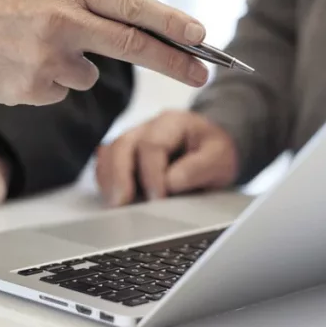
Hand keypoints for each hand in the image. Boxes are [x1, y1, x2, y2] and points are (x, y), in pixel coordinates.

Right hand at [0, 0, 209, 105]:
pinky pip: (59, 91)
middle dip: (174, 62)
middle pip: (133, 46)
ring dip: (73, 66)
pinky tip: (15, 62)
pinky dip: (46, 82)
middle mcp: (62, 20)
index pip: (132, 6)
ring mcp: (45, 57)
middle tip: (203, 73)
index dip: (172, 23)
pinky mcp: (30, 88)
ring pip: (88, 75)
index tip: (202, 37)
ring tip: (30, 46)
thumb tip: (137, 26)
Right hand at [96, 110, 238, 205]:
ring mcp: (133, 139)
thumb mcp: (220, 159)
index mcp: (173, 123)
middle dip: (120, 175)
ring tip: (115, 204)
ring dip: (109, 179)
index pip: (152, 145)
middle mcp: (148, 127)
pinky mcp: (125, 155)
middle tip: (122, 203)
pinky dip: (106, 180)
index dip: (152, 174)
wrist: (213, 150)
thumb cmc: (215, 153)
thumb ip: (199, 168)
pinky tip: (113, 197)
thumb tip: (171, 182)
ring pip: (109, 152)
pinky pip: (105, 163)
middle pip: (123, 145)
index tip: (158, 199)